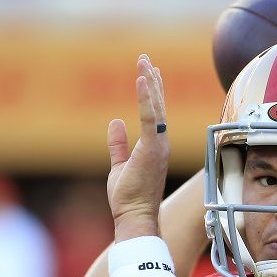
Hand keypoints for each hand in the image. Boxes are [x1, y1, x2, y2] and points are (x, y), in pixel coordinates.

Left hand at [107, 55, 169, 240]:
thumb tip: (116, 122)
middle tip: (146, 59)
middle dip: (152, 81)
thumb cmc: (129, 198)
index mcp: (155, 147)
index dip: (151, 93)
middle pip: (158, 106)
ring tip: (144, 61)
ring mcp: (159, 145)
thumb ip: (118, 144)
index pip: (154, 115)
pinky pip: (150, 117)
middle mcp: (161, 143)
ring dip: (150, 83)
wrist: (136, 216)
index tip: (148, 74)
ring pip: (156, 107)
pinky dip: (147, 97)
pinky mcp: (152, 148)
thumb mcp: (119, 166)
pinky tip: (142, 79)